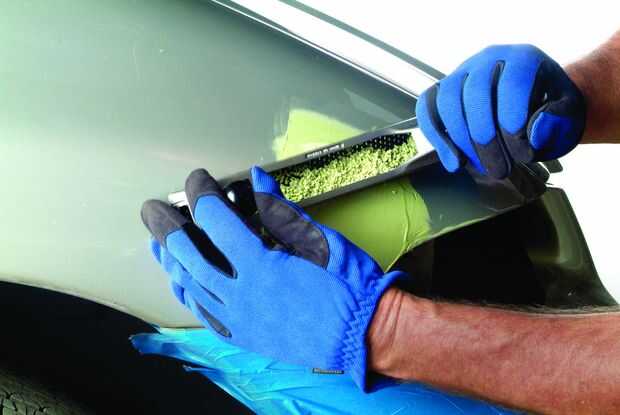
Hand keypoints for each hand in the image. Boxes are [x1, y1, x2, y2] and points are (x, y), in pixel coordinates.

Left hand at [140, 167, 403, 389]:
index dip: (201, 194)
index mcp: (261, 264)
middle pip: (189, 255)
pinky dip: (187, 294)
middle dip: (167, 227)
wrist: (364, 335)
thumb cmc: (348, 284)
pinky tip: (181, 283)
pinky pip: (204, 314)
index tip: (198, 179)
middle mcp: (242, 294)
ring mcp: (240, 319)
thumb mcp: (319, 239)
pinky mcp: (245, 335)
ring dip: (169, 262)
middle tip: (152, 209)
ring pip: (190, 287)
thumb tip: (256, 179)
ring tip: (155, 244)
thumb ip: (280, 211)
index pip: (215, 220)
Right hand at [416, 44, 585, 177]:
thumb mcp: (567, 117)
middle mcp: (488, 60)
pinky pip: (427, 108)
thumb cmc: (552, 113)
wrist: (537, 109)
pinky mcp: (443, 92)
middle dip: (484, 136)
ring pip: (447, 98)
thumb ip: (556, 122)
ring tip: (479, 167)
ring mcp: (461, 74)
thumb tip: (533, 133)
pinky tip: (454, 162)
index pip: (512, 80)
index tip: (520, 150)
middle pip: (474, 91)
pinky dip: (436, 136)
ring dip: (460, 138)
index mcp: (523, 58)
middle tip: (500, 170)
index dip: (513, 114)